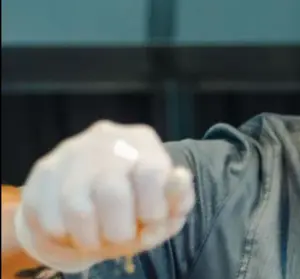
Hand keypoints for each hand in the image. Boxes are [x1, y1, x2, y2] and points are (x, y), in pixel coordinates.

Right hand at [14, 120, 194, 272]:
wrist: (92, 194)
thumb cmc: (139, 201)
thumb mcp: (167, 203)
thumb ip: (178, 199)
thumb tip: (179, 180)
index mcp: (141, 141)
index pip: (150, 173)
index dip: (153, 209)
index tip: (151, 222)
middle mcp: (104, 139)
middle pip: (111, 193)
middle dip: (119, 230)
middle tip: (121, 237)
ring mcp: (69, 152)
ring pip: (76, 209)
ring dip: (90, 237)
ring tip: (97, 238)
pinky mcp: (42, 172)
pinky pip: (49, 217)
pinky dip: (65, 235)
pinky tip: (75, 229)